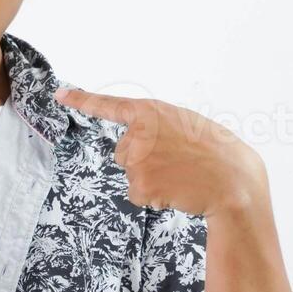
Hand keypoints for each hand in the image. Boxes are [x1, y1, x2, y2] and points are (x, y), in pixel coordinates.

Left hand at [54, 87, 265, 217]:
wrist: (233, 182)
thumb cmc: (215, 152)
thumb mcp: (184, 125)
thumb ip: (155, 128)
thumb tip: (135, 146)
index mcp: (151, 112)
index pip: (109, 105)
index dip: (82, 99)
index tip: (59, 94)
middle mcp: (138, 133)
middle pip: (123, 153)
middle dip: (144, 160)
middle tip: (177, 161)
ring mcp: (137, 159)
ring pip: (131, 175)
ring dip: (151, 180)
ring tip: (180, 175)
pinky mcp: (140, 185)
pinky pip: (139, 195)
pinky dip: (155, 197)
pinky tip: (176, 190)